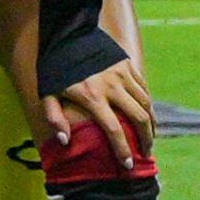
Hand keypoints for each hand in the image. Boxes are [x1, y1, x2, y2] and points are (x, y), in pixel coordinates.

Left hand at [40, 52, 157, 175]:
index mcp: (92, 96)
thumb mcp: (47, 93)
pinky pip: (144, 89)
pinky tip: (147, 116)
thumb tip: (65, 142)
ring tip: (150, 138)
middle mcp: (112, 86)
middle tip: (145, 153)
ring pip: (146, 104)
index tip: (128, 165)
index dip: (123, 149)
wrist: (66, 33)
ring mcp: (123, 74)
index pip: (113, 129)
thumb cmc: (54, 68)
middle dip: (146, 139)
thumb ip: (54, 117)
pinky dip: (149, 105)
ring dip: (152, 124)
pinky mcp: (128, 65)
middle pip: (139, 118)